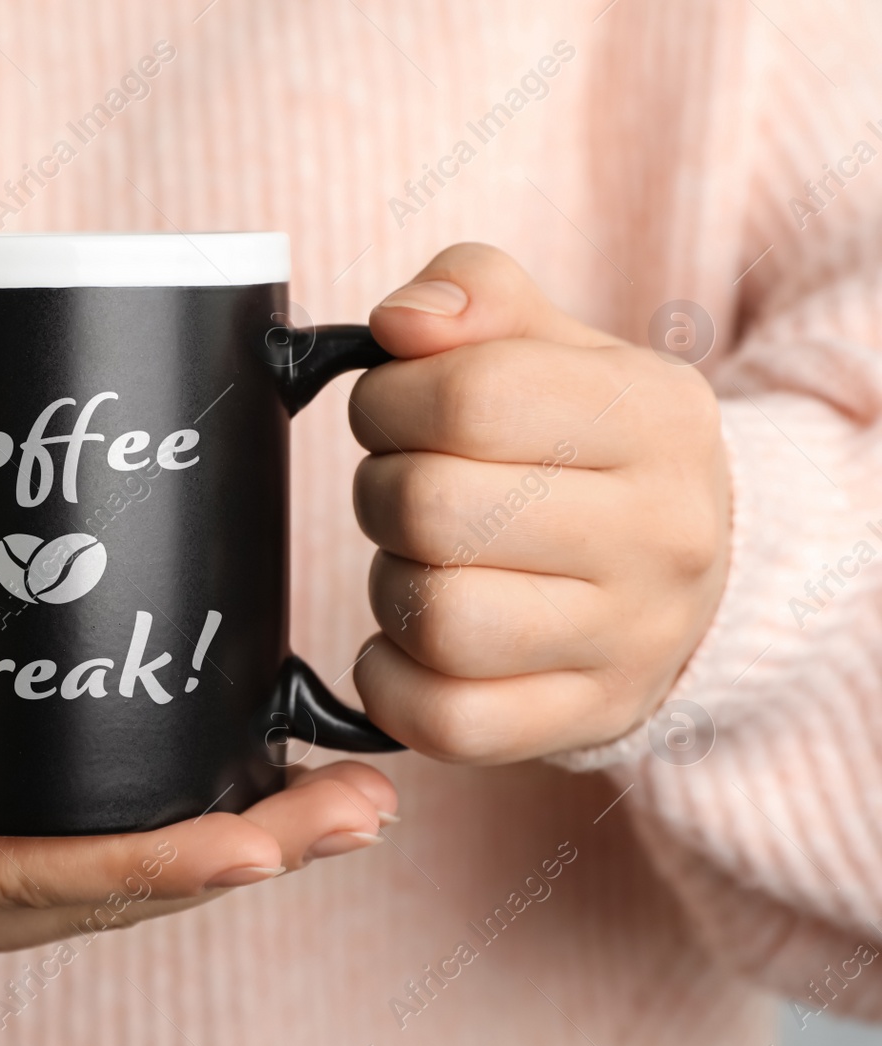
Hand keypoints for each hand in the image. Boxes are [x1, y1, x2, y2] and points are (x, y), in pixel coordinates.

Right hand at [0, 599, 395, 974]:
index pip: (36, 887)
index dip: (155, 865)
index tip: (266, 839)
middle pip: (100, 891)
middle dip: (238, 857)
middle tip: (359, 810)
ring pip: (107, 879)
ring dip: (228, 847)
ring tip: (341, 806)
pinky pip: (80, 852)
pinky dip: (168, 829)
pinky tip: (246, 798)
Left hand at [349, 243, 731, 762]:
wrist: (697, 566)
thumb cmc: (590, 443)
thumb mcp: (555, 344)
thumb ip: (474, 295)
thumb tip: (399, 322)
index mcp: (654, 417)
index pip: (471, 396)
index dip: (387, 399)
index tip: (388, 408)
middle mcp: (659, 534)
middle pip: (435, 510)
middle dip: (380, 489)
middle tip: (398, 484)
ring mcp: (628, 640)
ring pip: (439, 620)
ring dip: (389, 584)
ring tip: (418, 560)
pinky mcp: (586, 719)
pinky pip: (446, 721)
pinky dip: (390, 680)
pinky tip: (404, 639)